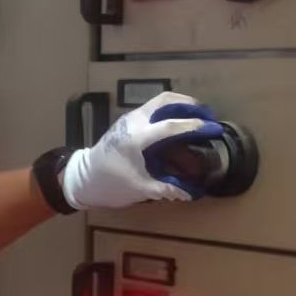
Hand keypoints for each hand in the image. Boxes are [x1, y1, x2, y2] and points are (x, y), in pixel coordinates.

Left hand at [61, 92, 223, 208]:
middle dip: (189, 104)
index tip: (213, 128)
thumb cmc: (109, 184)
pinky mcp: (128, 121)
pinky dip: (169, 110)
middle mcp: (133, 122)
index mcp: (136, 139)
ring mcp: (129, 118)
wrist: (82, 177)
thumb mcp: (139, 189)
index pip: (170, 126)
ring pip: (159, 101)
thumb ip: (165, 189)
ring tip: (197, 116)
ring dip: (179, 104)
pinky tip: (179, 122)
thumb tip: (189, 194)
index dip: (194, 126)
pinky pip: (153, 108)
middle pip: (165, 101)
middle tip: (207, 115)